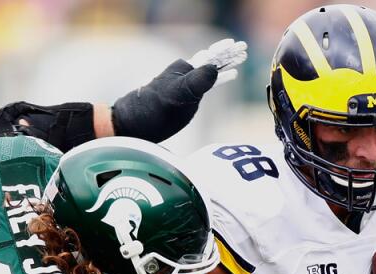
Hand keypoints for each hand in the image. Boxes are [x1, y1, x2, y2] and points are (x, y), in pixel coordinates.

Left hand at [111, 38, 247, 141]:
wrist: (132, 124)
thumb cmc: (152, 110)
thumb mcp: (175, 96)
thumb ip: (196, 82)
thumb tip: (214, 69)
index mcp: (184, 70)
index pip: (210, 57)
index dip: (226, 52)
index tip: (240, 47)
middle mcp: (185, 75)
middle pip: (211, 61)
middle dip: (227, 56)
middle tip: (243, 49)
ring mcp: (184, 86)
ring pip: (209, 72)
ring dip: (224, 66)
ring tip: (238, 61)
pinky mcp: (183, 98)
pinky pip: (206, 83)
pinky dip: (217, 79)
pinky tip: (226, 77)